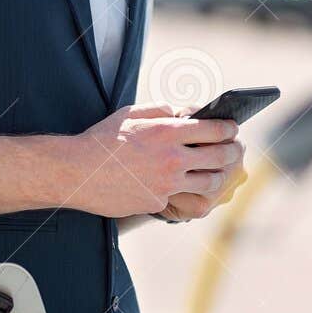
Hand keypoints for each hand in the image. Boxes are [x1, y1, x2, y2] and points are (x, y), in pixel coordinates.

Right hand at [71, 103, 242, 217]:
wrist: (77, 172)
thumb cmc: (102, 140)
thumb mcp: (131, 113)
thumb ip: (161, 110)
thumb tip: (183, 112)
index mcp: (169, 132)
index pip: (215, 130)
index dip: (229, 129)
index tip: (232, 130)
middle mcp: (173, 158)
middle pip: (220, 157)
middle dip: (232, 153)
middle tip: (234, 151)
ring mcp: (167, 183)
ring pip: (210, 183)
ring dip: (217, 177)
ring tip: (217, 174)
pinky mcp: (157, 202)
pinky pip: (180, 197)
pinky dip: (182, 191)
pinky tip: (181, 186)